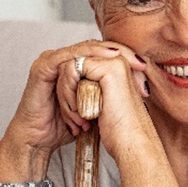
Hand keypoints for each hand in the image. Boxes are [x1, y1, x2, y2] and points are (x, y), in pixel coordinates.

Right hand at [0, 41, 146, 173]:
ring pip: (83, 50)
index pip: (106, 53)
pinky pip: (64, 58)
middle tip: (140, 63)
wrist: (40, 139)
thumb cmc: (67, 126)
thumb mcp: (99, 109)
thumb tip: (141, 92)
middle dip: (121, 54)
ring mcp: (53, 61)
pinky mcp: (42, 68)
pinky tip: (98, 63)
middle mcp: (66, 60)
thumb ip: (113, 95)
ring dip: (103, 57)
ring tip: (121, 60)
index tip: (146, 69)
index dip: (127, 58)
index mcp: (80, 67)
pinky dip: (82, 60)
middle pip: (98, 47)